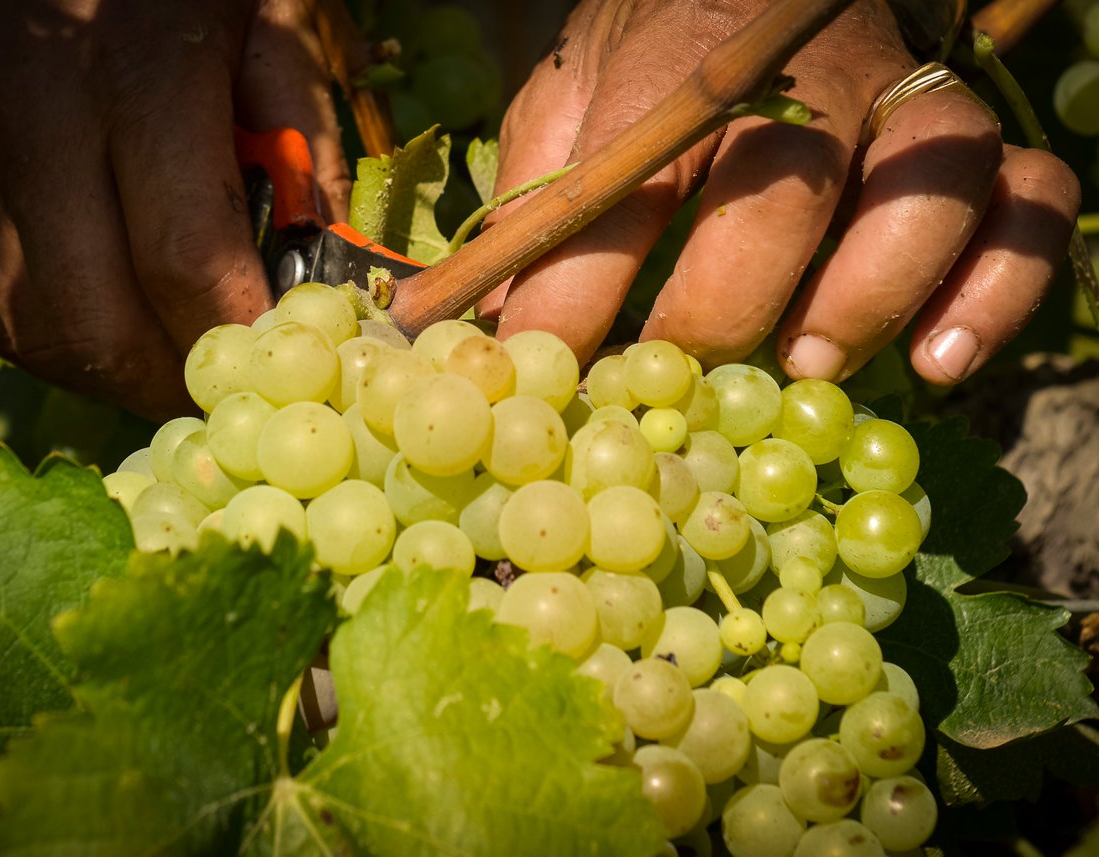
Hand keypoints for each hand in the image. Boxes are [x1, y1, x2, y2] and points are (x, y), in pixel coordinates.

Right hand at [0, 0, 348, 417]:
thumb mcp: (264, 20)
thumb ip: (304, 140)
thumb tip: (328, 268)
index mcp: (133, 72)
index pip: (186, 263)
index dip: (241, 333)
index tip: (282, 356)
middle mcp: (30, 123)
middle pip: (103, 325)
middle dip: (178, 378)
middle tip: (229, 379)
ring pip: (42, 335)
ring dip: (121, 372)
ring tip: (176, 356)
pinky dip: (68, 339)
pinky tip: (116, 319)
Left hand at [481, 0, 1079, 385]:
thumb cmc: (658, 48)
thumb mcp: (573, 95)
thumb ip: (536, 197)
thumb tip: (493, 333)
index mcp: (685, 52)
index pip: (622, 180)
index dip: (573, 295)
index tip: (542, 377)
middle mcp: (814, 67)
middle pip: (785, 186)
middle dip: (725, 305)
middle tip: (686, 379)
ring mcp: (908, 98)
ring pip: (930, 183)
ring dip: (871, 294)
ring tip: (811, 365)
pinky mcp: (976, 139)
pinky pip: (1030, 204)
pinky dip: (998, 288)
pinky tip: (937, 362)